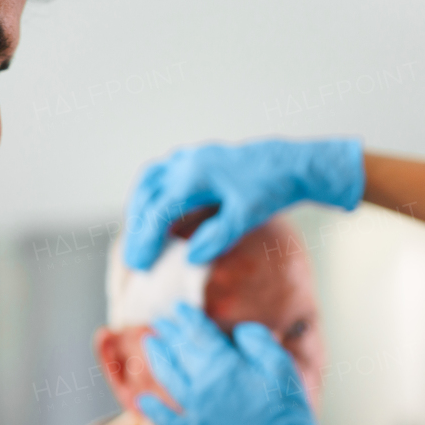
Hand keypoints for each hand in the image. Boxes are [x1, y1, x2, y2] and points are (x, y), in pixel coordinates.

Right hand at [122, 138, 364, 269]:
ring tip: (139, 240)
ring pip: (148, 182)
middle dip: (137, 230)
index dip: (146, 240)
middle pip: (146, 196)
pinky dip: (150, 196)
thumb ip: (219, 238)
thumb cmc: (271, 190)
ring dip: (139, 211)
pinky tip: (154, 214)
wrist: (289, 164)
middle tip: (135, 261)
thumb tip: (191, 259)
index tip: (141, 267)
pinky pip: (159, 174)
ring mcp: (188, 157)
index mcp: (196, 176)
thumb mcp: (247, 217)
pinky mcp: (194, 158)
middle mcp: (186, 162)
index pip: (159, 211)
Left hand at [135, 302, 335, 424]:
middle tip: (161, 322)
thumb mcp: (282, 368)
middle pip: (179, 352)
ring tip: (150, 345)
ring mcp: (193, 411)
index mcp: (225, 365)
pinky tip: (142, 400)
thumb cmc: (286, 413)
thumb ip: (259, 343)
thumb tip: (239, 332)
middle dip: (169, 333)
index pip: (199, 334)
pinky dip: (150, 408)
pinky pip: (163, 419)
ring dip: (156, 359)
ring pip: (167, 378)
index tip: (179, 308)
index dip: (188, 318)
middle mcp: (202, 384)